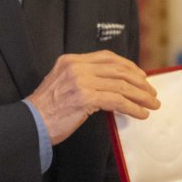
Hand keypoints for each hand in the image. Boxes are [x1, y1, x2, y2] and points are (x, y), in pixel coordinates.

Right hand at [26, 50, 158, 144]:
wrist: (30, 124)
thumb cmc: (47, 110)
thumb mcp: (63, 84)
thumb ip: (84, 79)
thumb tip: (113, 86)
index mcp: (71, 60)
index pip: (107, 57)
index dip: (128, 66)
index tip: (141, 76)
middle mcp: (76, 66)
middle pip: (118, 69)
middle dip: (139, 82)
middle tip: (151, 93)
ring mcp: (80, 81)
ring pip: (121, 85)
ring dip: (140, 96)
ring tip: (151, 104)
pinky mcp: (85, 97)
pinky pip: (117, 100)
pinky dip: (132, 108)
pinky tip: (140, 114)